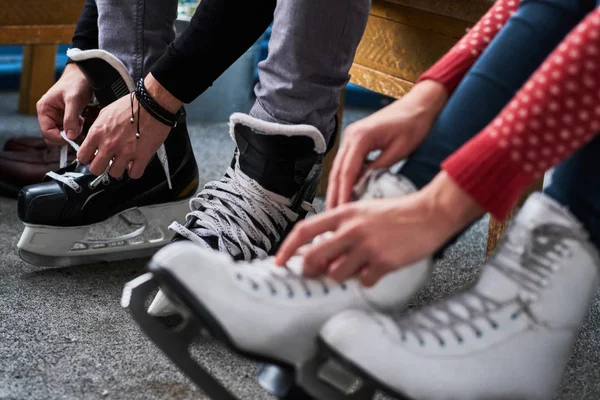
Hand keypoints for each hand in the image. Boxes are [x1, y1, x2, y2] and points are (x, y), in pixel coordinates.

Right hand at [36, 63, 92, 145]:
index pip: (46, 132)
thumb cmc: (76, 83)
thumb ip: (70, 119)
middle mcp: (47, 113)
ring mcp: (55, 115)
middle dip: (65, 135)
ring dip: (71, 131)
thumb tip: (70, 136)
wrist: (84, 75)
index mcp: (44, 109)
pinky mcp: (63, 116)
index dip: (58, 138)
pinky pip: (67, 129)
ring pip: (61, 133)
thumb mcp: (73, 100)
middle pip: (52, 135)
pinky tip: (80, 119)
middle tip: (77, 129)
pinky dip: (75, 128)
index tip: (72, 139)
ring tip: (79, 121)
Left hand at [78, 74, 182, 177]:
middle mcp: (109, 144)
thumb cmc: (132, 105)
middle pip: (96, 169)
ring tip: (124, 162)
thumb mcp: (106, 113)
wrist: (152, 104)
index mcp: (98, 132)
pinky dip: (135, 171)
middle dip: (101, 167)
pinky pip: (134, 174)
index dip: (88, 159)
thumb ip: (98, 129)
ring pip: (114, 174)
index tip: (93, 158)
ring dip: (119, 169)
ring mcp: (125, 152)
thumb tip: (96, 139)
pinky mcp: (142, 156)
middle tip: (107, 162)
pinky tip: (135, 164)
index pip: (82, 156)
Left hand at [276, 172, 482, 285]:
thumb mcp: (363, 211)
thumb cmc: (396, 213)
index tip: (280, 261)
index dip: (287, 248)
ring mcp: (367, 247)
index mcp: (344, 213)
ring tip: (357, 265)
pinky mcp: (383, 262)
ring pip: (336, 274)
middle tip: (314, 274)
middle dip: (310, 270)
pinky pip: (363, 281)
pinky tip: (376, 269)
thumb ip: (341, 227)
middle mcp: (351, 229)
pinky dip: (366, 279)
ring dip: (342, 275)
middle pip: (314, 258)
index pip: (304, 230)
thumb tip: (320, 250)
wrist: (428, 213)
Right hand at [326, 80, 447, 209]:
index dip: (343, 192)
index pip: (347, 170)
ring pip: (339, 168)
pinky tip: (346, 193)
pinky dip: (345, 179)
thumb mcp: (399, 151)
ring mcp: (352, 137)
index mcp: (361, 136)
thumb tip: (363, 186)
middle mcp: (351, 135)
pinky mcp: (357, 140)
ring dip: (337, 188)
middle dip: (334, 194)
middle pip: (337, 170)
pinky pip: (347, 163)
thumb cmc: (414, 124)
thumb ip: (378, 168)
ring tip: (336, 209)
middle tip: (331, 215)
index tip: (341, 210)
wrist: (420, 104)